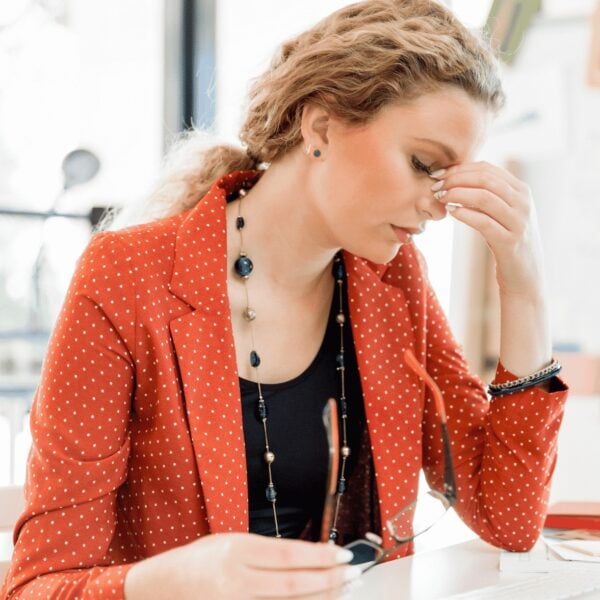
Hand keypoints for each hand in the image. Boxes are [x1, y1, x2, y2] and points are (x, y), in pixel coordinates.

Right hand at [124, 532, 361, 599]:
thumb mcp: (229, 542)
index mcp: (237, 551)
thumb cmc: (196, 560)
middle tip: (354, 574)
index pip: (289, 554)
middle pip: (293, 583)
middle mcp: (237, 580)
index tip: (343, 554)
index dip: (320, 556)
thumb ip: (264, 552)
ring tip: (343, 589)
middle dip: (328, 579)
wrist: (161, 588)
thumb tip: (305, 559)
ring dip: (319, 597)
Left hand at [431, 161, 545, 296]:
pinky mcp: (509, 242)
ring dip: (457, 194)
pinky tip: (451, 212)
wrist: (524, 275)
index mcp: (521, 190)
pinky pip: (484, 222)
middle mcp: (523, 203)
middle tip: (436, 186)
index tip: (438, 175)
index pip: (487, 169)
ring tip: (441, 198)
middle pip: (485, 179)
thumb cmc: (505, 240)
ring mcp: (519, 222)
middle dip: (455, 179)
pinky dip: (465, 214)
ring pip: (485, 197)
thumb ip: (487, 195)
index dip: (459, 169)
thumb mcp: (501, 213)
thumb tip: (455, 178)